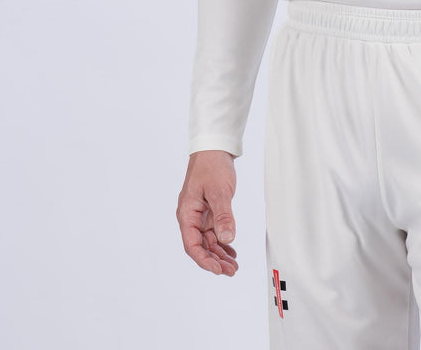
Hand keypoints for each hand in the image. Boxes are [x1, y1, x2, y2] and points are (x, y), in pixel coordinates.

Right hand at [176, 150, 239, 275]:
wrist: (214, 148)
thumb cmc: (212, 166)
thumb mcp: (219, 191)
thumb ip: (223, 215)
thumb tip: (227, 239)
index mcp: (187, 213)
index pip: (192, 245)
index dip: (204, 260)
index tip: (217, 270)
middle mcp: (191, 216)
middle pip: (200, 246)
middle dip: (215, 260)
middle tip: (231, 271)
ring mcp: (200, 214)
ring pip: (208, 240)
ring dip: (219, 254)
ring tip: (233, 266)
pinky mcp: (209, 210)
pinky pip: (214, 231)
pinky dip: (222, 242)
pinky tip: (231, 251)